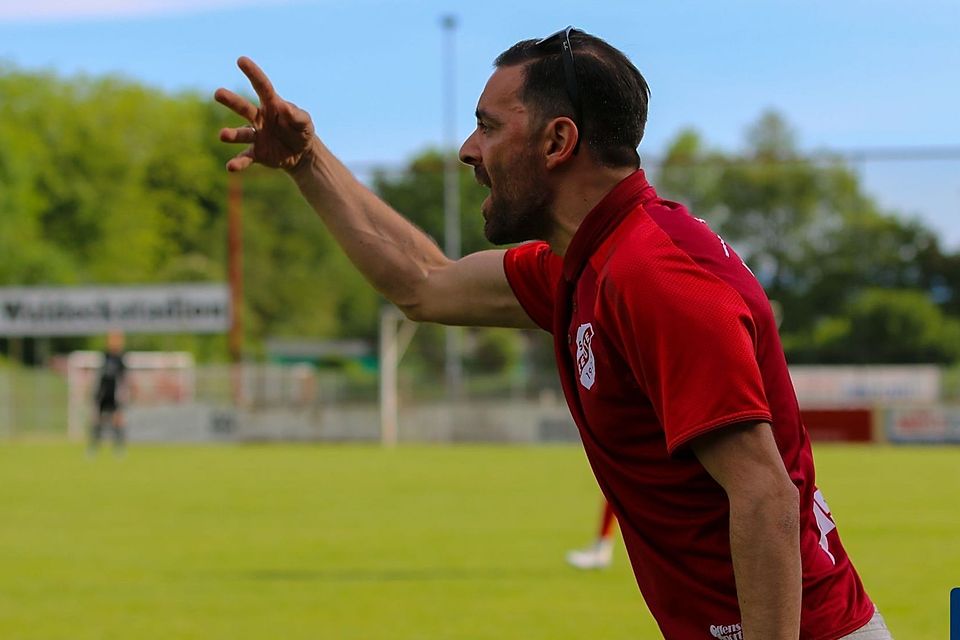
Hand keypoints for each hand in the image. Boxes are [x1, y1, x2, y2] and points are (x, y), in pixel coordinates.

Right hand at [215, 57, 315, 171]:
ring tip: (223, 135)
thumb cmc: (301, 130)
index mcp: (271, 105)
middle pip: (244, 108)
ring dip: (232, 134)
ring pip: (242, 133)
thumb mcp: (305, 122)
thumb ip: (297, 115)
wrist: (302, 154)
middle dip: (231, 101)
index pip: (262, 87)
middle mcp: (259, 118)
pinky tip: (231, 167)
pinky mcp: (256, 153)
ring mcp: (256, 136)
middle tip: (218, 93)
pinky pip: (245, 157)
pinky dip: (238, 162)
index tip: (241, 60)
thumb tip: (284, 108)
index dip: (253, 73)